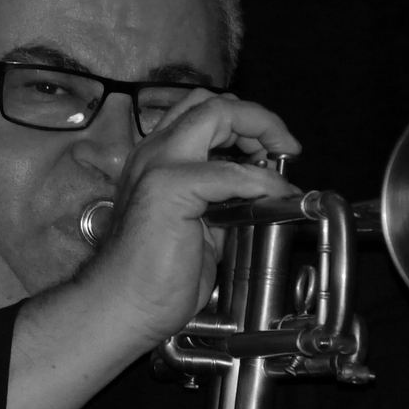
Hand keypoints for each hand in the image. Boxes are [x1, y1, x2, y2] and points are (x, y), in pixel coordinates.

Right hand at [84, 91, 299, 342]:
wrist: (126, 306)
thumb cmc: (156, 277)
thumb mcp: (201, 228)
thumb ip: (223, 202)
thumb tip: (260, 194)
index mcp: (156, 160)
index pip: (201, 112)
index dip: (243, 120)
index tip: (273, 148)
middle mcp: (153, 152)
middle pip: (211, 102)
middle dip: (255, 117)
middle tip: (282, 146)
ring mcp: (158, 165)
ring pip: (216, 114)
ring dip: (259, 130)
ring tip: (281, 156)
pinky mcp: (171, 187)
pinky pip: (233, 173)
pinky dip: (263, 181)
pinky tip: (276, 195)